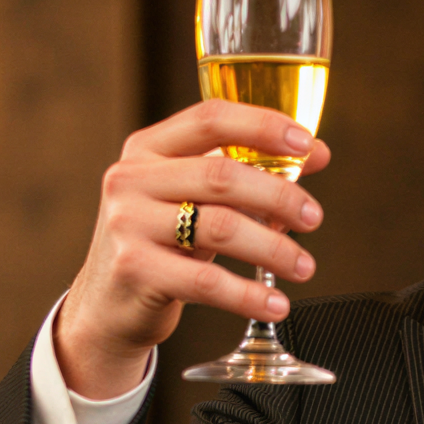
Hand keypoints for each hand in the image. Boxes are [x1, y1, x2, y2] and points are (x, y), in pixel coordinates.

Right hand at [54, 101, 331, 398]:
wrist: (108, 303)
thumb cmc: (163, 242)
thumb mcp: (194, 199)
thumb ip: (245, 172)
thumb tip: (315, 153)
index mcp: (148, 148)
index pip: (211, 119)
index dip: (264, 126)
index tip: (308, 145)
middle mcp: (131, 178)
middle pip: (222, 175)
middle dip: (279, 196)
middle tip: (313, 217)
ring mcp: (129, 224)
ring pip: (220, 228)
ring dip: (274, 248)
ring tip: (304, 266)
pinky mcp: (134, 270)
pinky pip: (206, 282)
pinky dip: (249, 295)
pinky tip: (277, 304)